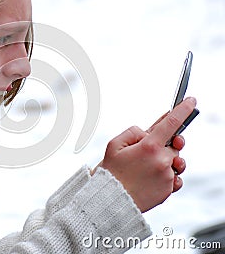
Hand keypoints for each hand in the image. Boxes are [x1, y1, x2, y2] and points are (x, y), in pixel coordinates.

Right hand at [98, 97, 195, 212]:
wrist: (111, 200)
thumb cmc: (111, 172)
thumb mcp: (114, 144)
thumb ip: (134, 132)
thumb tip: (148, 132)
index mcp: (149, 147)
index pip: (171, 123)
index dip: (182, 109)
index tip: (190, 101)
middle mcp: (162, 161)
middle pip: (173, 144)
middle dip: (163, 144)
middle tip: (147, 150)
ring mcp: (167, 176)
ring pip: (175, 161)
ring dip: (166, 159)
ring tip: (147, 166)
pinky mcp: (169, 189)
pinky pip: (175, 177)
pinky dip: (166, 174)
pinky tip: (150, 177)